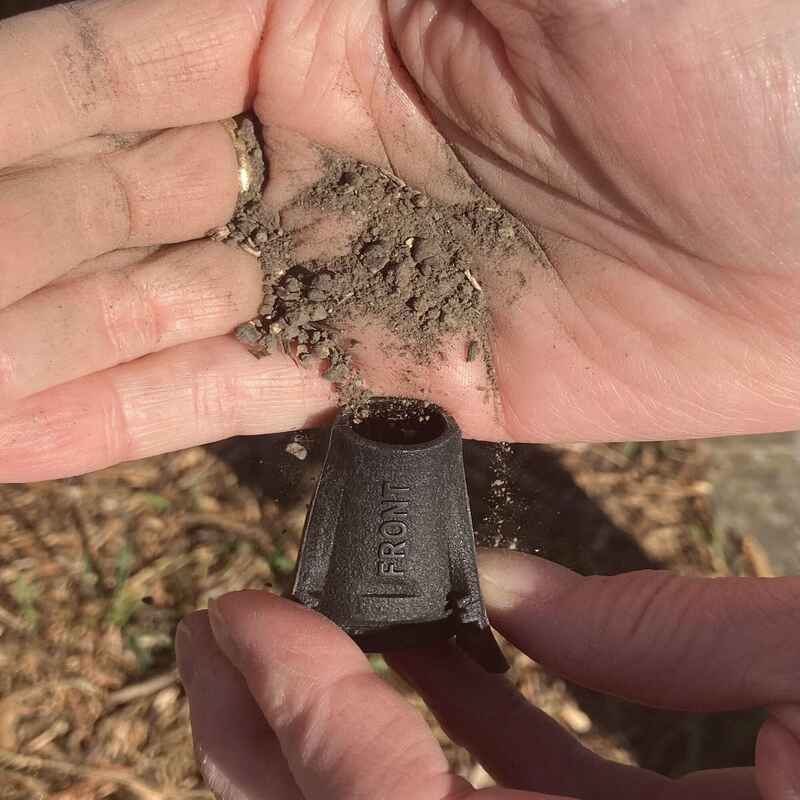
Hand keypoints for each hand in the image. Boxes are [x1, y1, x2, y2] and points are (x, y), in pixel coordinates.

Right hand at [3, 1, 798, 481]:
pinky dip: (125, 414)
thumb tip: (198, 2)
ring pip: (155, 307)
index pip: (107, 59)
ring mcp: (354, 258)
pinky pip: (238, 393)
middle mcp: (316, 127)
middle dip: (11, 250)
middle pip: (110, 193)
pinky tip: (20, 433)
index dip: (13, 121)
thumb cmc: (744, 32)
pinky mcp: (401, 367)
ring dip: (42, 344)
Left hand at [177, 550, 799, 799]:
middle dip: (263, 748)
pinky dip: (441, 735)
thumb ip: (669, 640)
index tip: (246, 618)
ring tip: (281, 637)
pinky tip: (426, 660)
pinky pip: (504, 798)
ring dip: (330, 738)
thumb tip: (512, 596)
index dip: (308, 723)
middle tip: (217, 636)